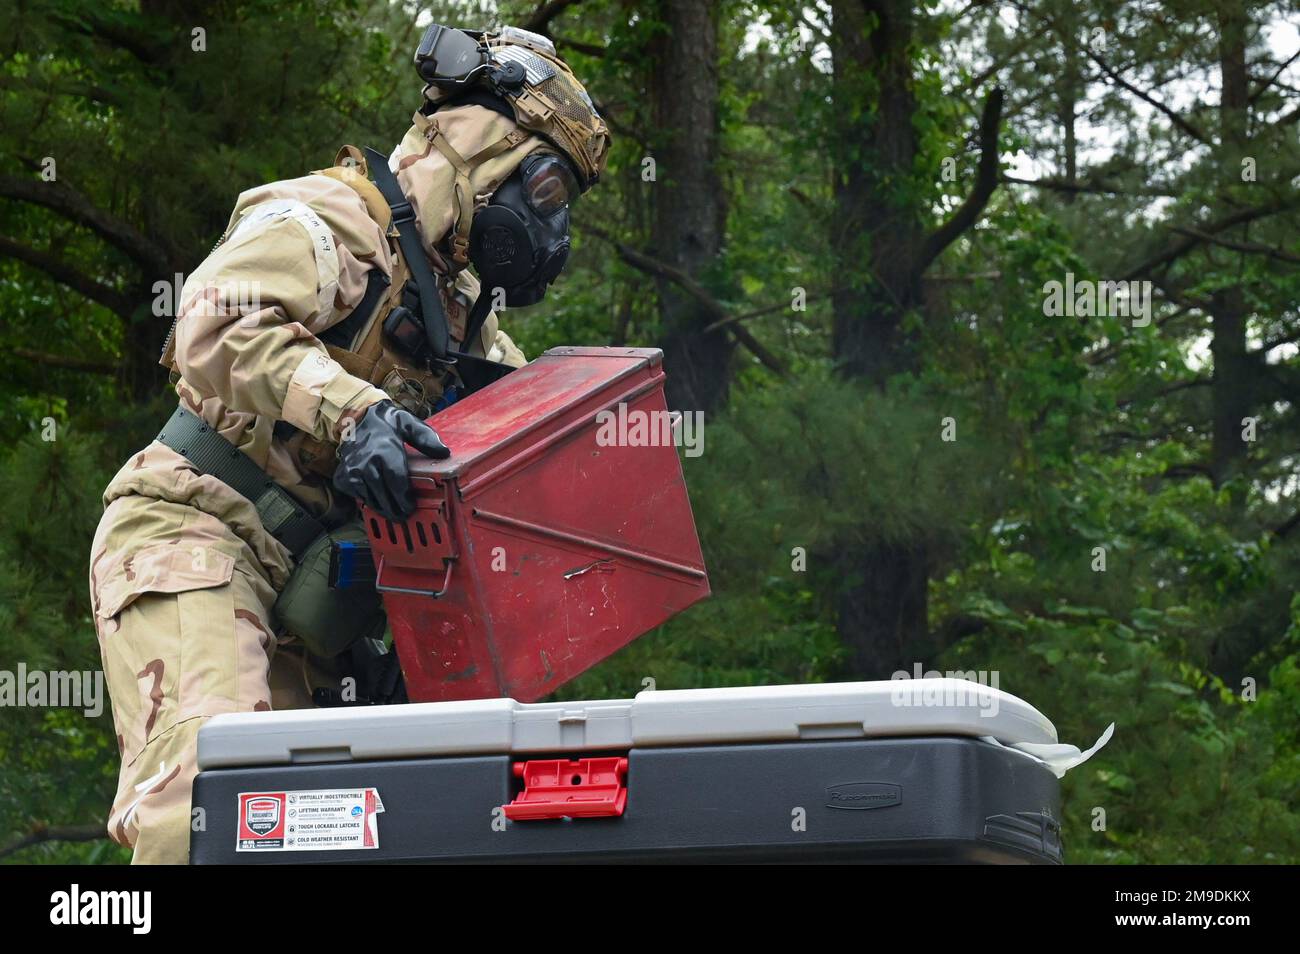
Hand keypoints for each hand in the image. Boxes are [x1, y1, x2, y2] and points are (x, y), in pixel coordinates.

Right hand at [332, 401, 449, 519]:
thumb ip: (426, 438)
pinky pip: (359, 497)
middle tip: (404, 516)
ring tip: (393, 513)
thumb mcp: (409, 424)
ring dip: (382, 508)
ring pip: (371, 499)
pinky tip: (378, 501)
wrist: (356, 419)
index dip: (404, 498)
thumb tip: (444, 452)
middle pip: (384, 495)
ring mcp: (352, 472)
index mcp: (384, 450)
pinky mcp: (342, 478)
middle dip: (395, 508)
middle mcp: (366, 462)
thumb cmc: (387, 424)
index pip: (396, 482)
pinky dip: (369, 501)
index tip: (411, 507)